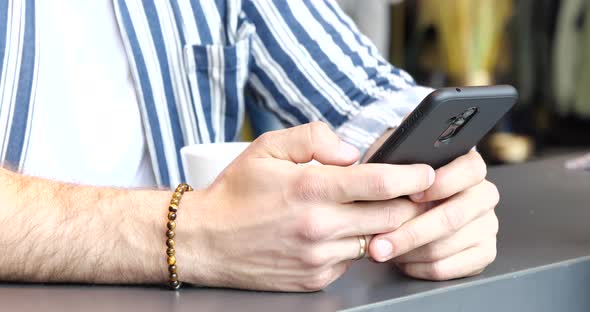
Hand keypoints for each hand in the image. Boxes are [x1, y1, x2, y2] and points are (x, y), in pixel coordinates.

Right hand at [181, 122, 434, 290]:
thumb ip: (313, 138)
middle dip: (407, 203)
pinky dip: (352, 244)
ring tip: (363, 209)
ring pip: (374, 240)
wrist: (205, 241)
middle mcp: (319, 226)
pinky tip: (334, 231)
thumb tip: (352, 152)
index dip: (412, 176)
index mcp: (310, 188)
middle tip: (409, 192)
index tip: (428, 173)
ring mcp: (319, 257)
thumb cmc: (236, 193)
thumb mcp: (267, 148)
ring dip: (379, 225)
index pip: (379, 182)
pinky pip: (351, 260)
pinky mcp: (316, 278)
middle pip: (390, 217)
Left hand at [368, 151, 498, 279]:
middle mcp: (484, 195)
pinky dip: (418, 267)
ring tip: (381, 250)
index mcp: (470, 167)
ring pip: (444, 246)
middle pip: (452, 217)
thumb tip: (389, 176)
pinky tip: (400, 260)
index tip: (412, 195)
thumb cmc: (407, 185)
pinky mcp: (483, 253)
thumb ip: (404, 166)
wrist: (413, 207)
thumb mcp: (404, 165)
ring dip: (407, 252)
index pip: (469, 170)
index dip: (441, 183)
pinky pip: (447, 267)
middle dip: (411, 232)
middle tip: (379, 243)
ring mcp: (488, 226)